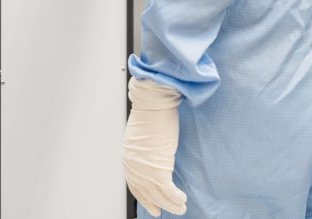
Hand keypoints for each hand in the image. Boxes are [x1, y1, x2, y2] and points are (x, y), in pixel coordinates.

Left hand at [122, 77, 187, 216]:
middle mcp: (133, 166)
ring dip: (171, 204)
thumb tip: (153, 155)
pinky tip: (182, 199)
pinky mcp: (159, 167)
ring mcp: (145, 169)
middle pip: (146, 193)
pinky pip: (168, 190)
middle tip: (166, 211)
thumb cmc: (151, 112)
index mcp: (128, 158)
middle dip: (157, 204)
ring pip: (158, 195)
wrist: (153, 103)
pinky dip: (176, 197)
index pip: (135, 185)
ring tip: (181, 208)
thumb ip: (144, 149)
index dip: (144, 198)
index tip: (153, 206)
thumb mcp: (142, 134)